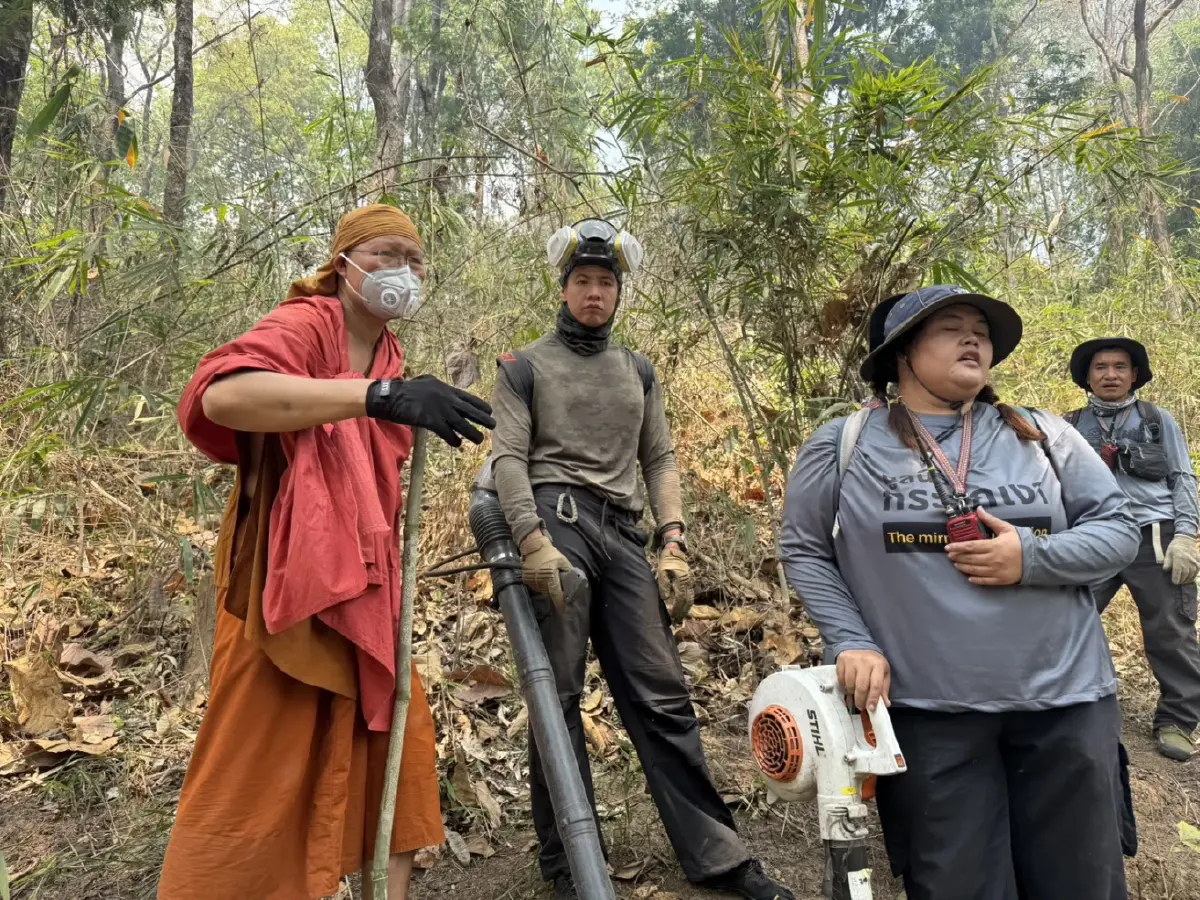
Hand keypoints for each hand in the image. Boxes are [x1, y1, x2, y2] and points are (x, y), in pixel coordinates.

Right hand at [365, 375, 494, 446]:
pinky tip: (458, 444)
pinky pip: (446, 432)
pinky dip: (453, 439)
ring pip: (461, 423)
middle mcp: (445, 397)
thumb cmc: (404, 391)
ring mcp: (439, 409)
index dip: (479, 405)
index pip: (467, 397)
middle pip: (469, 410)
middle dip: (483, 418)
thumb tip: (447, 396)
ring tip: (480, 439)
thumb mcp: (426, 384)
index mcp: (444, 388)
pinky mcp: (430, 420)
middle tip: (494, 424)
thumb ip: (438, 390)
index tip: (490, 410)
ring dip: (472, 432)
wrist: (389, 396)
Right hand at [519, 531, 572, 610]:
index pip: (556, 593)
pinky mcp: (526, 579)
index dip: (560, 602)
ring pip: (542, 590)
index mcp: (550, 576)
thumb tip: (574, 580)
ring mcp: (532, 580)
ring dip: (548, 590)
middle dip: (555, 594)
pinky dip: (541, 586)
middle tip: (561, 594)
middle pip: (549, 593)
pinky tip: (544, 580)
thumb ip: (568, 571)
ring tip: (552, 584)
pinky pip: (536, 587)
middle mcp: (540, 580)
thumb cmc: (549, 553)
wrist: (533, 546)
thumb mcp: (562, 560)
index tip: (564, 608)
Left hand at [656, 544, 692, 623]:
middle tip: (676, 620)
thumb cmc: (666, 560)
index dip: (677, 608)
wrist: (675, 550)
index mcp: (682, 580)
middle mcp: (688, 582)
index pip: (681, 598)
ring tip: (680, 616)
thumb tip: (665, 598)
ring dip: (686, 608)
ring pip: (690, 599)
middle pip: (687, 601)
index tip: (672, 616)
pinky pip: (690, 595)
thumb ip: (664, 585)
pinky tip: (683, 607)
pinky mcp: (689, 581)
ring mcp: (690, 582)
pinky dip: (687, 603)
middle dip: (682, 611)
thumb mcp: (662, 572)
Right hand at [836, 649, 890, 711]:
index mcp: (878, 665)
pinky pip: (841, 679)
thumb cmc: (873, 662)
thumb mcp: (883, 672)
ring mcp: (852, 661)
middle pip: (861, 686)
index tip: (871, 709)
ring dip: (852, 693)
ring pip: (850, 684)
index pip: (876, 685)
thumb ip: (883, 688)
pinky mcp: (841, 661)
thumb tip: (885, 704)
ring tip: (854, 695)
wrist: (858, 645)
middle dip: (860, 700)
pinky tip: (848, 687)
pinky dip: (844, 687)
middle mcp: (864, 662)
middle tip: (860, 707)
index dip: (873, 698)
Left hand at [944, 507, 1023, 585]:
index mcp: (993, 546)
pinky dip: (976, 579)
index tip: (948, 547)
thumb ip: (990, 520)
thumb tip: (979, 509)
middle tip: (949, 556)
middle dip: (958, 557)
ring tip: (956, 564)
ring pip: (975, 570)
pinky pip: (985, 581)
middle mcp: (993, 559)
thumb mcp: (1006, 528)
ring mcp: (996, 571)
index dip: (957, 547)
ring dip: (963, 567)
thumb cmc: (1020, 542)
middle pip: (970, 559)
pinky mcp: (1001, 580)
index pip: (971, 546)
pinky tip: (969, 577)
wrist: (1036, 558)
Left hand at [1163, 534, 1199, 585]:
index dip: (1176, 578)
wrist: (1186, 539)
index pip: (1178, 571)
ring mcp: (1194, 561)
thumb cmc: (1175, 546)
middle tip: (1178, 583)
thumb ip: (1167, 562)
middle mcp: (1187, 561)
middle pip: (1185, 574)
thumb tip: (1166, 570)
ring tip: (1184, 582)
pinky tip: (1190, 578)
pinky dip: (1194, 576)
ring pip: (1192, 573)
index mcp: (1179, 559)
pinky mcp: (1198, 561)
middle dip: (1181, 580)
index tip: (1174, 582)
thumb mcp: (1168, 552)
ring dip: (1188, 579)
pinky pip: (1197, 571)